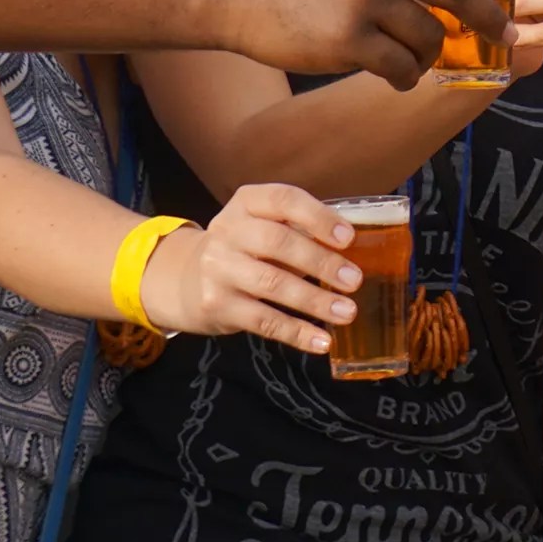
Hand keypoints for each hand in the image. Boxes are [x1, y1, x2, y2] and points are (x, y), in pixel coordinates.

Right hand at [136, 183, 364, 352]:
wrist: (187, 279)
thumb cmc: (245, 248)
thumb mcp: (263, 224)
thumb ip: (300, 229)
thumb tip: (355, 249)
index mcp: (247, 203)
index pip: (283, 200)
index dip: (317, 217)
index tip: (349, 238)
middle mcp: (228, 231)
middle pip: (278, 242)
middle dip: (321, 262)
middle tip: (355, 280)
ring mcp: (218, 269)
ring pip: (272, 284)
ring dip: (315, 300)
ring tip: (348, 312)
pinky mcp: (217, 305)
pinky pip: (263, 321)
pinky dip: (296, 332)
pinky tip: (322, 341)